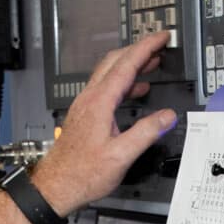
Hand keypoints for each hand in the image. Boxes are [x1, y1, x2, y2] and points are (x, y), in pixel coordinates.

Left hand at [31, 31, 179, 214]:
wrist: (57, 185)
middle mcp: (90, 99)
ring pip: (109, 74)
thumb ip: (146, 133)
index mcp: (99, 102)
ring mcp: (85, 105)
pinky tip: (136, 90)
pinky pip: (106, 88)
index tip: (160, 37)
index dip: (146, 47)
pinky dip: (124, 82)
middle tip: (158, 46)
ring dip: (131, 65)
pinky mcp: (85, 114)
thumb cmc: (82, 173)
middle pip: (115, 62)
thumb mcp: (121, 156)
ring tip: (152, 64)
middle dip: (139, 50)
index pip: (126, 65)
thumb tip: (167, 117)